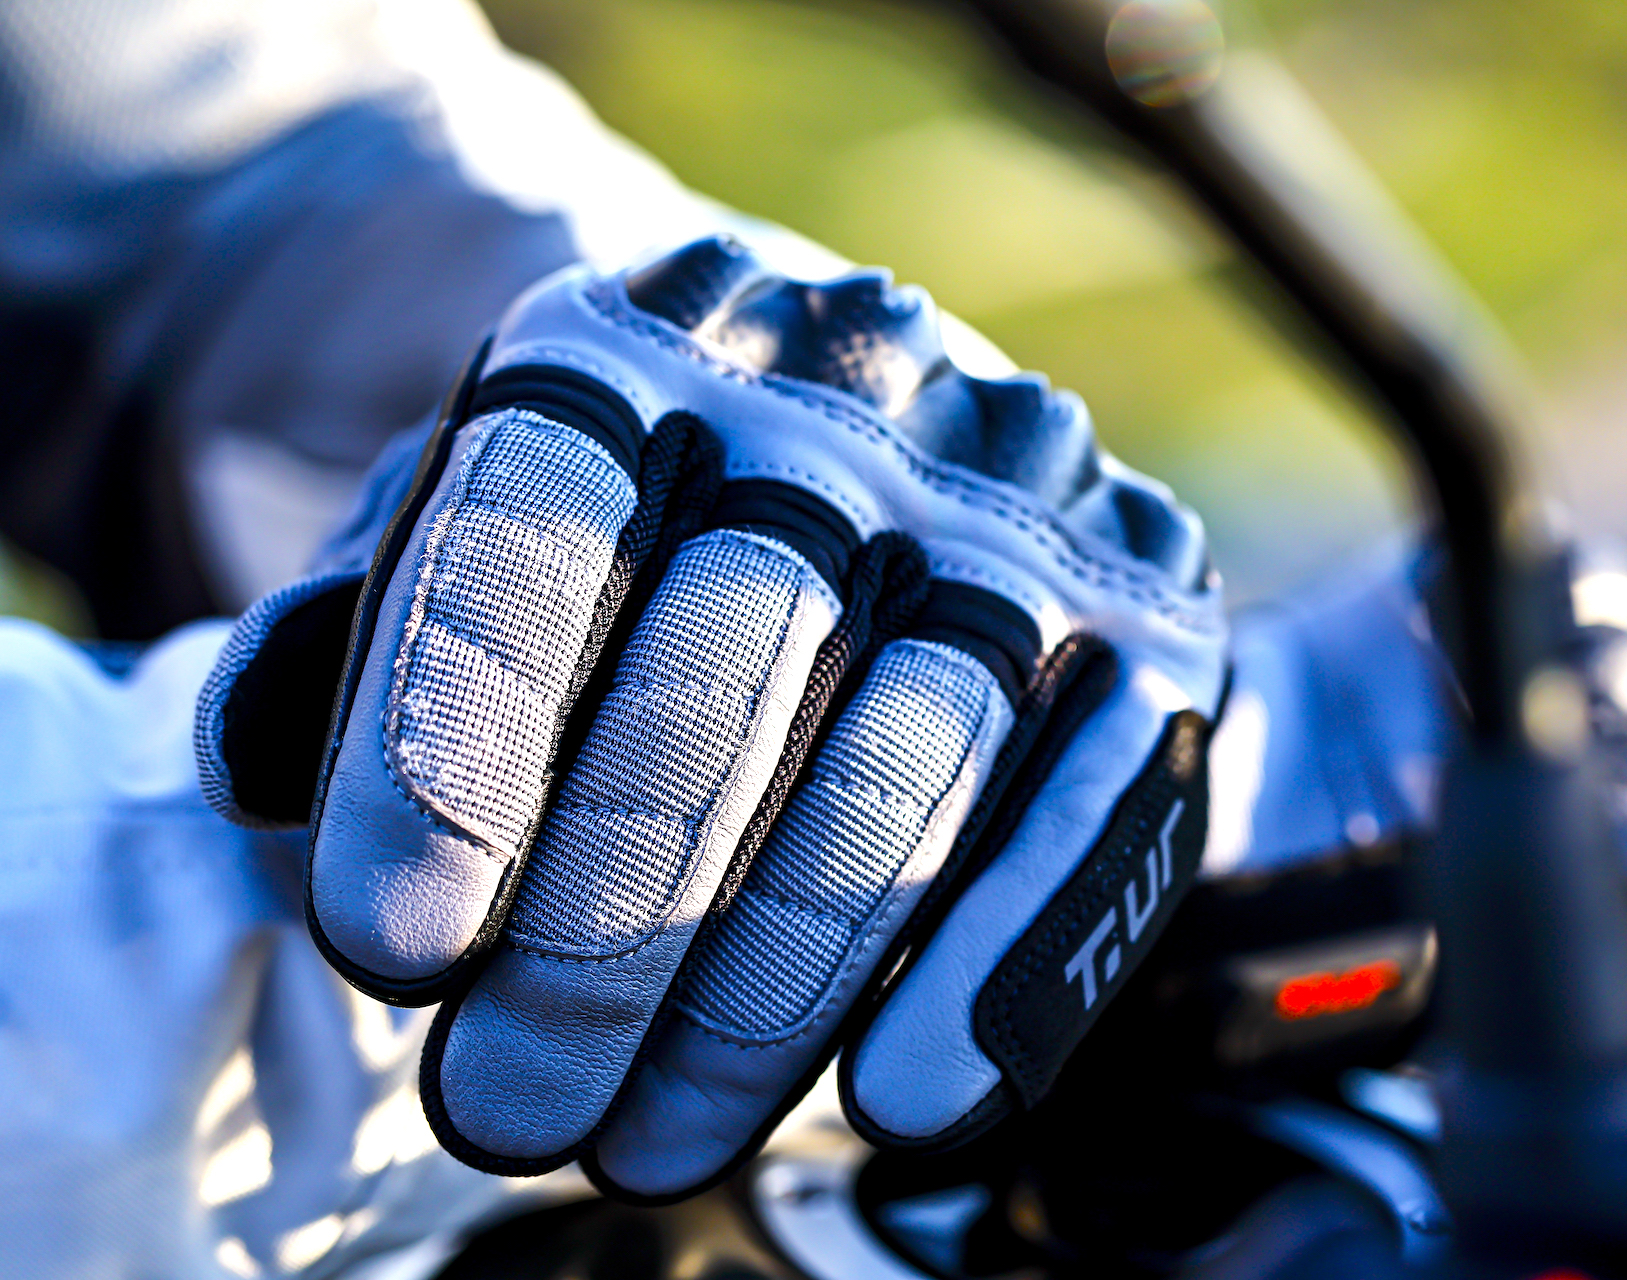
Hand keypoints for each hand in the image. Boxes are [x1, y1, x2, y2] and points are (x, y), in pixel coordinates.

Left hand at [197, 235, 1225, 1199]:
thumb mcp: (464, 555)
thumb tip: (254, 765)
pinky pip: (1094, 808)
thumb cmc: (626, 553)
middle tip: (504, 1106)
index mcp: (649, 334)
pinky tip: (892, 1098)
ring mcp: (1022, 496)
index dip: (456, 740)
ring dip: (771, 986)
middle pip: (734, 655)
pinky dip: (998, 964)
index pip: (542, 511)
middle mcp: (860, 383)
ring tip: (647, 1140)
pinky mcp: (1157, 610)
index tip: (395, 949)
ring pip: (908, 756)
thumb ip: (354, 643)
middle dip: (605, 922)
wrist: (869, 469)